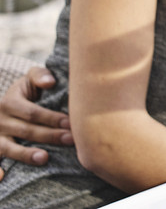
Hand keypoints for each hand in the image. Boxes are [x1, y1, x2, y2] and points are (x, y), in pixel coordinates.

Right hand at [0, 66, 73, 180]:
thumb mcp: (29, 79)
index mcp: (9, 102)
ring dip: (26, 154)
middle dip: (50, 136)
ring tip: (45, 158)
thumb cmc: (25, 92)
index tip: (70, 123)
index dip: (51, 118)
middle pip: (26, 131)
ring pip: (9, 148)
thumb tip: (50, 82)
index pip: (32, 113)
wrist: (5, 104)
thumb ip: (39, 76)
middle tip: (71, 140)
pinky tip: (3, 177)